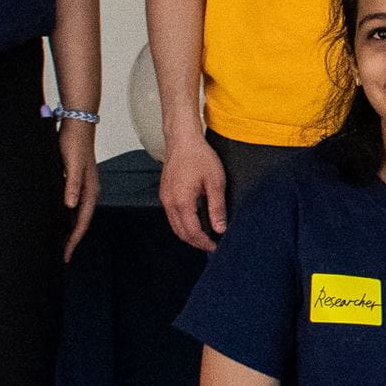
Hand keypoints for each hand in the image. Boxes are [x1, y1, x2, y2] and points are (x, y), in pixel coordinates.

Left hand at [58, 121, 100, 257]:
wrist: (77, 125)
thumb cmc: (74, 143)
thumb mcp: (71, 165)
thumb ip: (72, 185)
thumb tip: (70, 206)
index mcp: (90, 190)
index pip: (82, 222)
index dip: (73, 240)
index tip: (65, 254)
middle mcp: (89, 191)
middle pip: (81, 222)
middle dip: (73, 239)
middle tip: (62, 254)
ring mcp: (84, 187)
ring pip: (78, 214)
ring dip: (71, 228)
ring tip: (61, 242)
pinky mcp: (77, 181)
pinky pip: (74, 205)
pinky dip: (68, 216)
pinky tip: (60, 218)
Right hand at [160, 136, 226, 252]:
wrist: (182, 139)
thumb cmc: (198, 155)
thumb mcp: (215, 182)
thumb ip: (217, 208)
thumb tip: (220, 227)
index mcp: (182, 201)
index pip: (192, 232)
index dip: (204, 242)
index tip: (215, 246)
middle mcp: (169, 201)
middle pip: (181, 232)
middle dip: (196, 242)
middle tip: (211, 244)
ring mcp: (165, 197)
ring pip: (175, 225)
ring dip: (189, 233)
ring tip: (205, 235)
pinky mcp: (165, 192)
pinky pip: (172, 215)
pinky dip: (183, 223)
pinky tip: (195, 220)